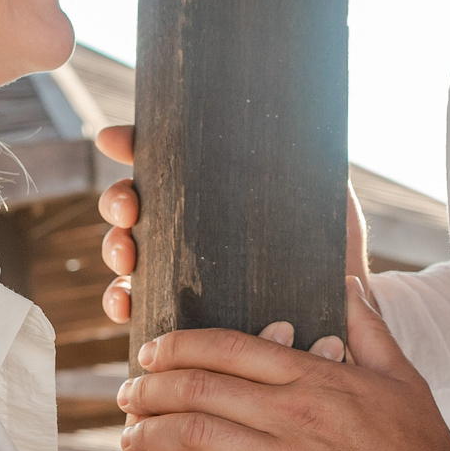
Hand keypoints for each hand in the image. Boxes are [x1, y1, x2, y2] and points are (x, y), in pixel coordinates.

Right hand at [95, 125, 367, 326]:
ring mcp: (177, 272)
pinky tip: (125, 303)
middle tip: (130, 207)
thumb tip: (307, 132)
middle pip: (132, 205)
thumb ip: (317, 175)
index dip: (131, 145)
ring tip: (127, 254)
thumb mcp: (326, 209)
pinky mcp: (178, 316)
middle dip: (118, 201)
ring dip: (114, 248)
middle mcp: (186, 230)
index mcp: (210, 195)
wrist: (335, 318)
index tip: (114, 140)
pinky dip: (119, 303)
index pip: (162, 162)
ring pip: (125, 253)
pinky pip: (134, 307)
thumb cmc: (327, 258)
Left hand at [115, 277, 449, 450]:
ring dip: (148, 432)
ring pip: (195, 435)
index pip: (231, 348)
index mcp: (317, 379)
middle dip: (151, 387)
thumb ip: (370, 332)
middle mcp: (294, 414)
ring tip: (124, 436)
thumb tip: (349, 287)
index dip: (180, 346)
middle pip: (200, 387)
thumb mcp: (404, 381)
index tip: (152, 352)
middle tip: (125, 393)